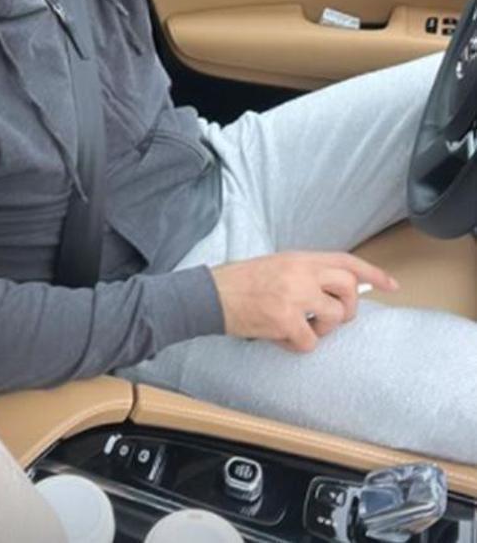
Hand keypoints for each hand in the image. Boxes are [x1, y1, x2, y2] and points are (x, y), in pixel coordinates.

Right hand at [211, 250, 396, 352]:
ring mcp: (295, 295)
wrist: (212, 294)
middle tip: (329, 318)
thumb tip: (335, 291)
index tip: (391, 285)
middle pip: (348, 288)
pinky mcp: (285, 320)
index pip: (346, 260)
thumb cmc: (242, 282)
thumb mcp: (278, 266)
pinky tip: (282, 337)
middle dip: (346, 308)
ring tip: (300, 327)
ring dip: (322, 329)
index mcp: (300, 258)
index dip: (372, 272)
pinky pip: (311, 341)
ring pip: (334, 316)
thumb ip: (306, 273)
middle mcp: (301, 272)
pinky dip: (299, 345)